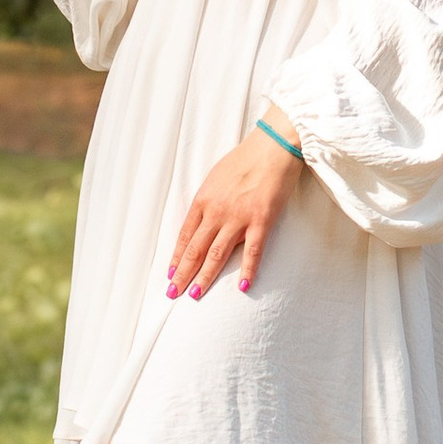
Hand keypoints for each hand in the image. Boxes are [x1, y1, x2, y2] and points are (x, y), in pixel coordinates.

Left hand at [166, 118, 301, 301]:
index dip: (177, 257)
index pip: (185, 235)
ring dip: (205, 277)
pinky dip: (247, 270)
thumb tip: (202, 218)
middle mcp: (217, 211)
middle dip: (182, 274)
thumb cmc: (244, 159)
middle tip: (172, 293)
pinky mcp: (261, 221)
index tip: (170, 274)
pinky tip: (242, 286)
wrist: (272, 148)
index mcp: (203, 200)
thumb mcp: (216, 177)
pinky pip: (252, 251)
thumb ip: (208, 200)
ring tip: (195, 295)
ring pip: (217, 254)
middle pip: (196, 249)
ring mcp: (238, 218)